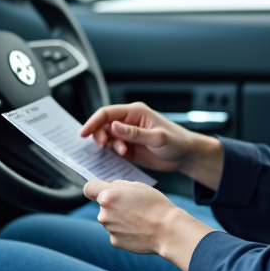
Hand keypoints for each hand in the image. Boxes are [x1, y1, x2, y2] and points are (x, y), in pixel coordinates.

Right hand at [79, 102, 222, 188]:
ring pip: (107, 137)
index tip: (83, 133)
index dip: (93, 122)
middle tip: (104, 148)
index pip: (107, 113)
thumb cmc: (177, 142)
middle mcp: (129, 122)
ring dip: (109, 146)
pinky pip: (113, 149)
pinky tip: (120, 158)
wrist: (186, 156)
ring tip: (124, 153)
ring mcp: (128, 135)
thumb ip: (135, 133)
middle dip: (100, 136)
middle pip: (103, 125)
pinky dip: (112, 154)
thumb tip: (114, 127)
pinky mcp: (129, 147)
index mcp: (135, 112)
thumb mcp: (157, 138)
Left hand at [84, 180, 213, 270]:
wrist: (168, 231)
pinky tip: (138, 230)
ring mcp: (108, 229)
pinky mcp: (114, 241)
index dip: (94, 188)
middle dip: (113, 205)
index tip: (100, 190)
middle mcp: (104, 213)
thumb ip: (119, 185)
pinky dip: (124, 231)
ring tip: (139, 218)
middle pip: (102, 205)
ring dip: (119, 218)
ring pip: (109, 219)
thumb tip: (109, 186)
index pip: (89, 188)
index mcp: (108, 196)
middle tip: (133, 206)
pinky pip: (116, 232)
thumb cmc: (156, 205)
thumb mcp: (138, 186)